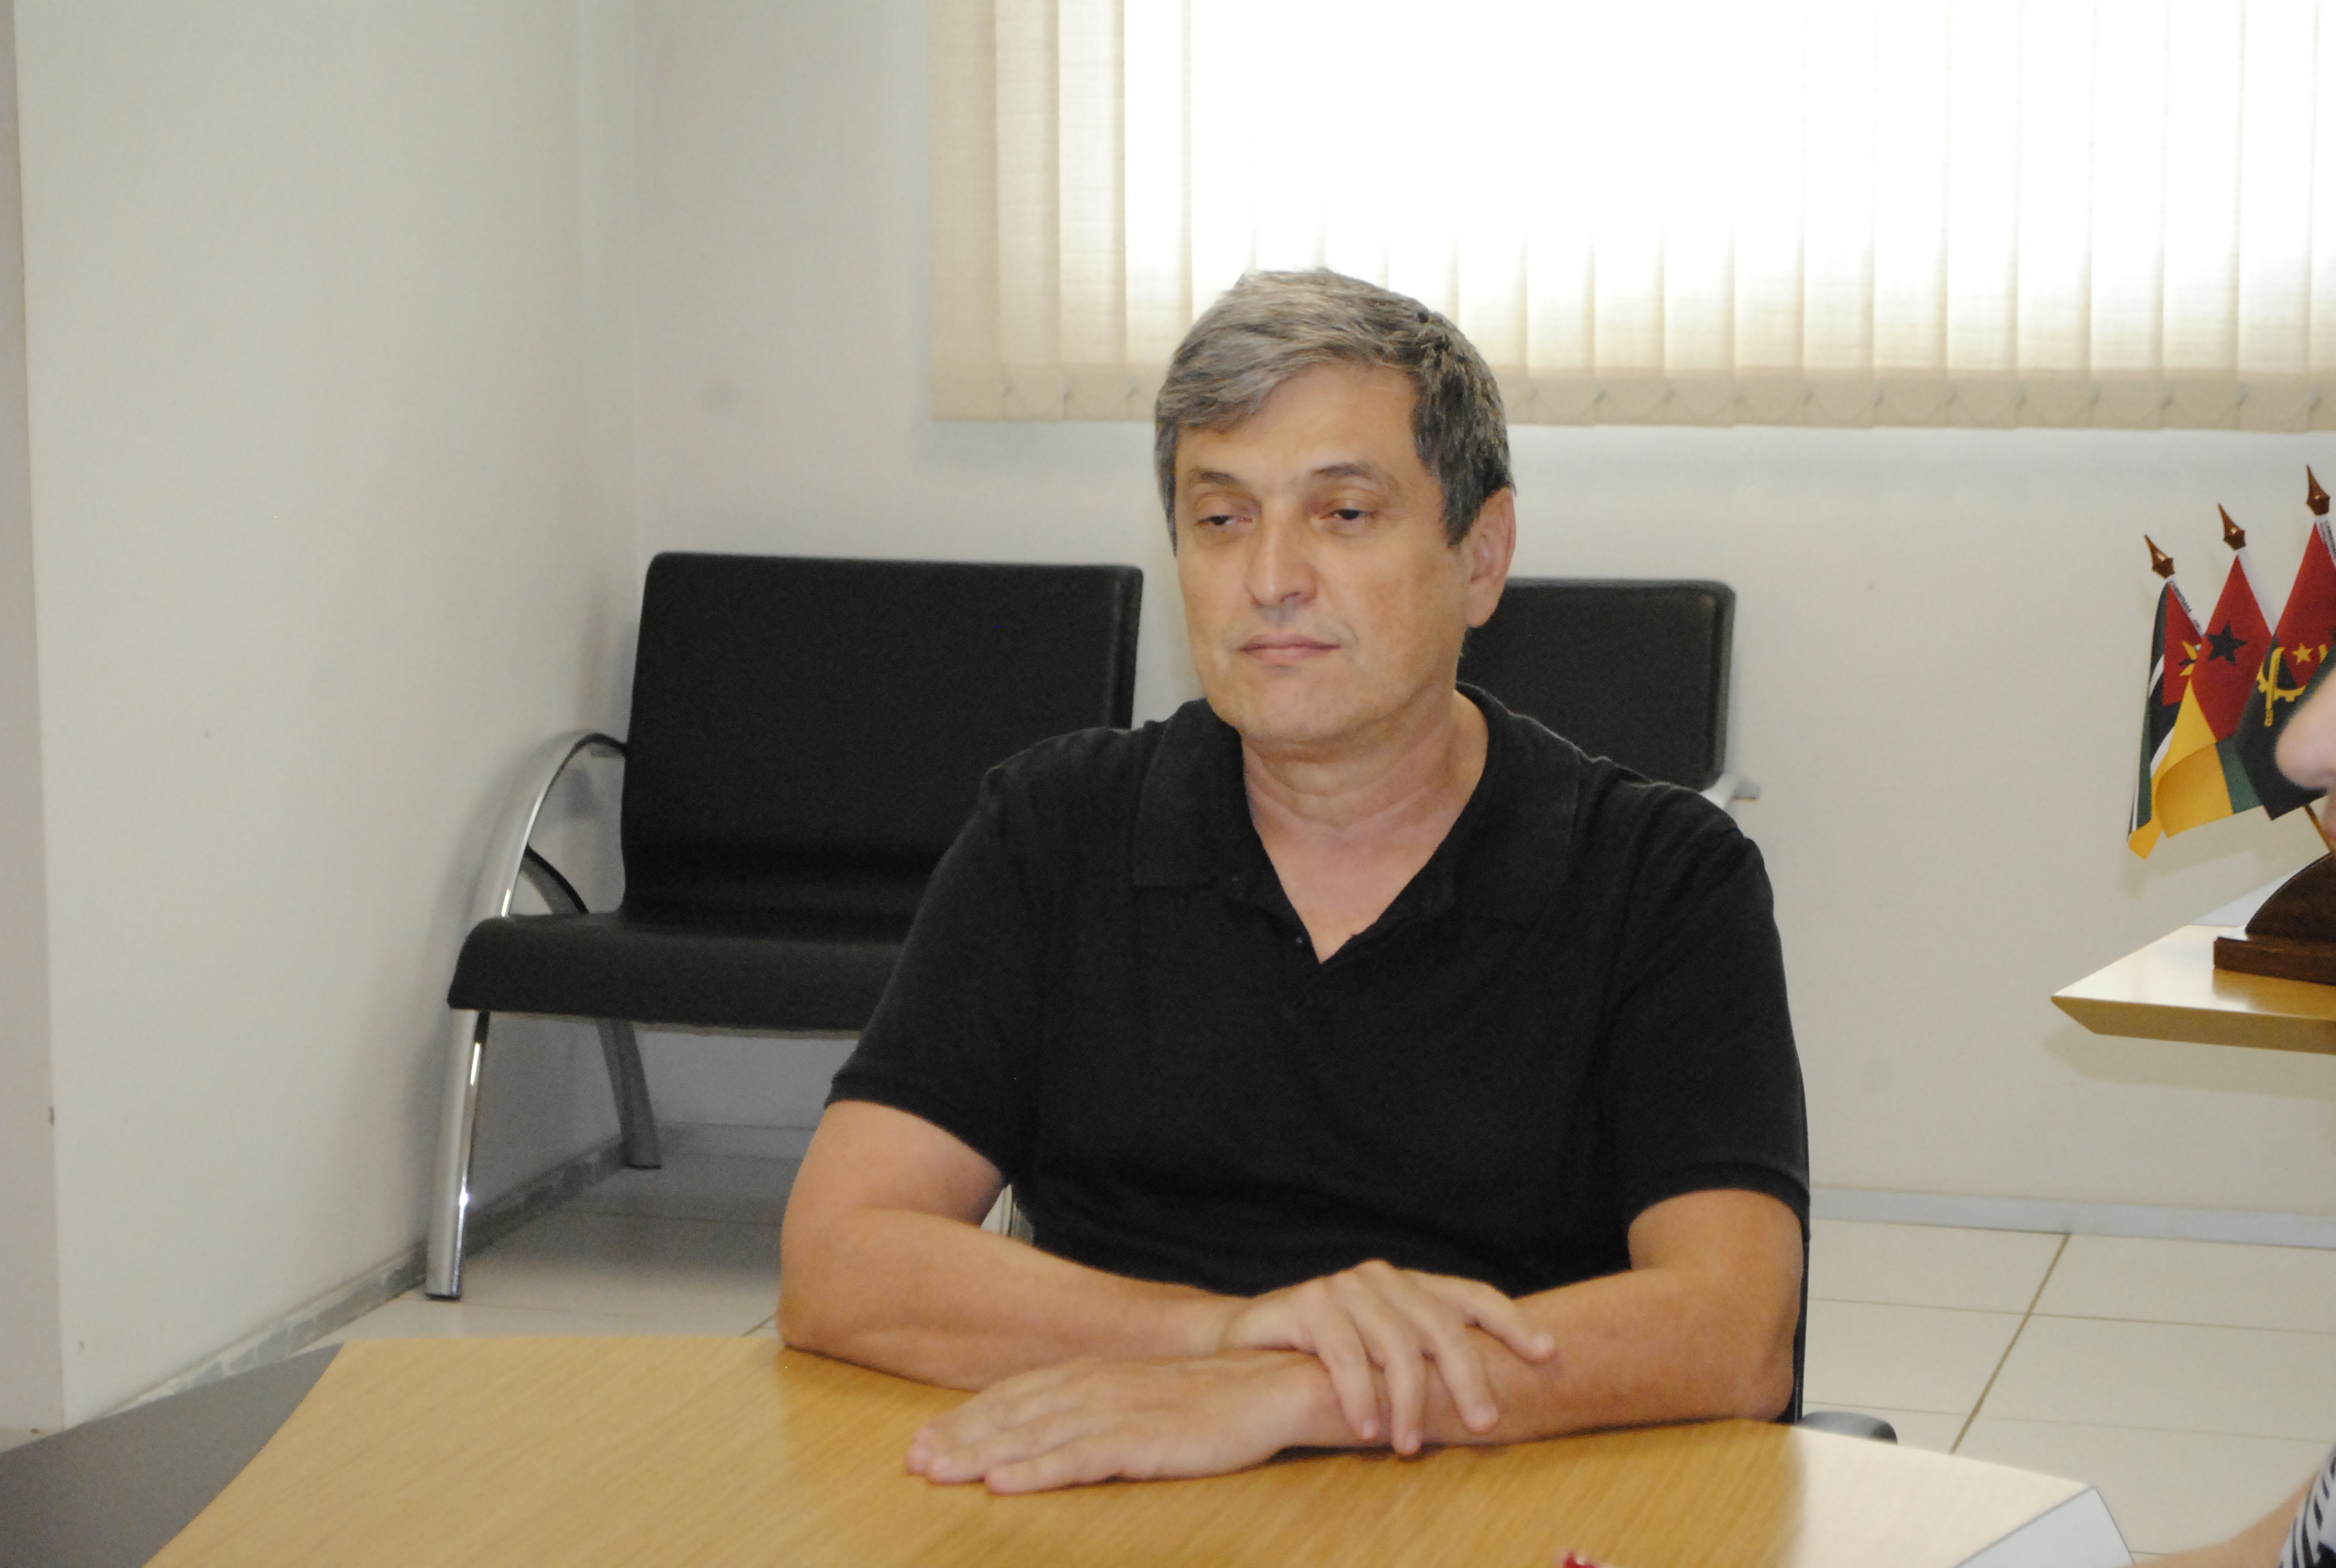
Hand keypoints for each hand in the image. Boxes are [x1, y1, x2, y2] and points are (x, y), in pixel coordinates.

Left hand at [905, 1351, 1321, 1493]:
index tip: (923, 1439)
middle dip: (958, 1438)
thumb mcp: (1144, 1398)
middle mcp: (1098, 1387)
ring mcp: (1119, 1413)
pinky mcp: (1145, 1442)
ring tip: (938, 1472)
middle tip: (911, 1461)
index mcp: (1096, 1375)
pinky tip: (1003, 1483)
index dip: (967, 1418)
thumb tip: (1053, 1429)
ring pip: (1034, 1437)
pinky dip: (1036, 1472)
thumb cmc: (1213, 1402)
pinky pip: (1079, 1460)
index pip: (1016, 1395)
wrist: (1276, 1387)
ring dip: (981, 1455)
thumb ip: (1099, 1407)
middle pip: (1012, 1415)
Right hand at [1215, 1261, 1556, 1453]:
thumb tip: (1496, 1396)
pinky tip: (1365, 1430)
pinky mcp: (1306, 1302)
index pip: (1472, 1296)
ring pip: (1395, 1345)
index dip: (1512, 1322)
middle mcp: (1383, 1279)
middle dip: (1467, 1377)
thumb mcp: (1383, 1355)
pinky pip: (1344, 1354)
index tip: (1547, 1353)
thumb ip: (1426, 1361)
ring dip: (1408, 1402)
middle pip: (1441, 1325)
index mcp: (1410, 1287)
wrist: (1244, 1346)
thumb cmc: (1325, 1361)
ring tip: (1409, 1446)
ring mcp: (1343, 1287)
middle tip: (1483, 1424)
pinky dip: (1360, 1396)